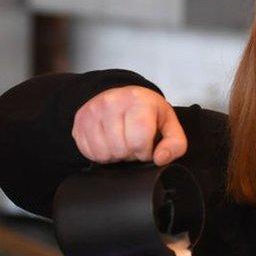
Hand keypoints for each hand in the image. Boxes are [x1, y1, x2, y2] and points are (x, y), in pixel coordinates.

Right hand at [72, 86, 186, 165]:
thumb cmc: (147, 113)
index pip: (138, 139)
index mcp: (138, 101)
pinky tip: (108, 143)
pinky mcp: (80, 121)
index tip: (146, 146)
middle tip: (133, 142)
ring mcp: (93, 110)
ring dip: (115, 155)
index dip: (144, 151)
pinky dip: (101, 154)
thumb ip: (175, 144)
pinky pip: (89, 152)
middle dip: (130, 153)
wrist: (122, 96)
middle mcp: (112, 101)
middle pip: (120, 148)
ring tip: (121, 142)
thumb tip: (160, 159)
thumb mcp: (169, 125)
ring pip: (104, 153)